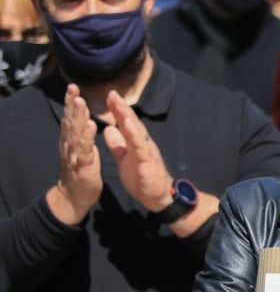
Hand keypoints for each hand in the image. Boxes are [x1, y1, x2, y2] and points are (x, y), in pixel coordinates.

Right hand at [48, 83, 102, 223]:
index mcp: (71, 140)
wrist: (74, 196)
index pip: (71, 118)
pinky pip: (85, 150)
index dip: (71, 102)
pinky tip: (91, 126)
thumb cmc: (81, 171)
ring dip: (77, 117)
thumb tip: (81, 117)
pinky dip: (87, 137)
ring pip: (75, 133)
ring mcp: (75, 155)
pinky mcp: (82, 165)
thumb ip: (80, 134)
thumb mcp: (81, 149)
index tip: (73, 87)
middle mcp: (69, 145)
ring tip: (81, 102)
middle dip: (71, 104)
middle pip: (70, 121)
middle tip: (72, 88)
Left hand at [102, 90, 176, 212]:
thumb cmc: (142, 180)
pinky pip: (141, 147)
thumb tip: (109, 129)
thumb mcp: (125, 160)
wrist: (158, 198)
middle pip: (132, 123)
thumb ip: (117, 145)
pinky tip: (128, 126)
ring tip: (119, 104)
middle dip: (122, 108)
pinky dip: (134, 135)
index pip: (126, 123)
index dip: (118, 110)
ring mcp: (147, 152)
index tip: (109, 96)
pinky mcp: (148, 162)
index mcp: (136, 143)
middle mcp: (143, 144)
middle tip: (113, 93)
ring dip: (128, 117)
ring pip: (137, 132)